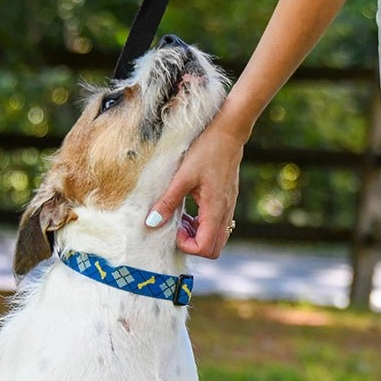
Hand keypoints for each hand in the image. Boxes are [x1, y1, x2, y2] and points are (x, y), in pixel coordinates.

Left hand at [145, 113, 244, 258]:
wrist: (228, 131)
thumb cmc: (207, 150)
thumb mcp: (182, 177)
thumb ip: (167, 202)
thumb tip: (151, 223)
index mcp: (215, 210)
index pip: (206, 248)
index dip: (187, 245)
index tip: (175, 228)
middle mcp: (226, 213)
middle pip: (214, 248)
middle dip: (193, 243)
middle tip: (178, 226)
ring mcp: (229, 208)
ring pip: (216, 237)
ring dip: (197, 234)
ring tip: (181, 217)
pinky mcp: (227, 201)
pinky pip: (217, 224)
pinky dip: (202, 224)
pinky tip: (190, 208)